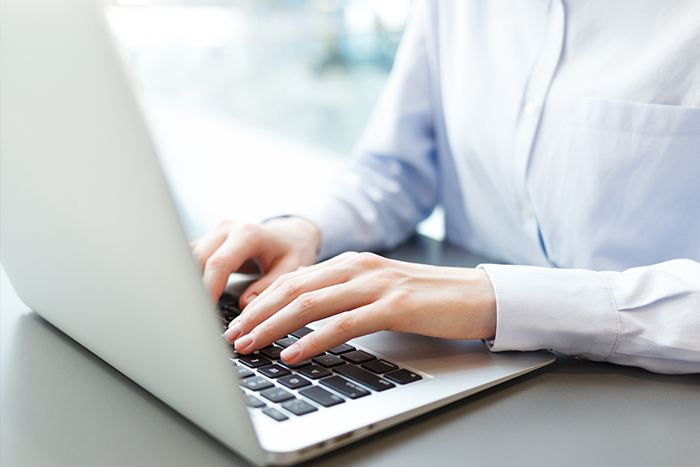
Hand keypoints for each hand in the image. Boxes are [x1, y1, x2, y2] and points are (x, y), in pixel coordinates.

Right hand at [190, 217, 320, 305]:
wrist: (290, 235)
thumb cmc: (292, 251)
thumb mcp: (290, 269)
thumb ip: (268, 286)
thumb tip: (245, 307)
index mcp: (248, 235)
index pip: (219, 263)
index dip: (208, 289)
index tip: (204, 311)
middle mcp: (228, 230)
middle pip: (197, 260)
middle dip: (192, 289)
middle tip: (194, 316)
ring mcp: (216, 233)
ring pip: (189, 257)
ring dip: (186, 282)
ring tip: (188, 308)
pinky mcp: (209, 240)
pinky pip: (191, 257)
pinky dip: (189, 276)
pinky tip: (189, 295)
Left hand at [224, 251, 496, 363]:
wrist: (478, 294)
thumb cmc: (427, 298)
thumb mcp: (378, 290)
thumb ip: (343, 297)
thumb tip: (303, 318)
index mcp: (350, 262)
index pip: (293, 280)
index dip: (259, 301)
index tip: (236, 322)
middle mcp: (358, 267)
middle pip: (293, 289)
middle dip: (256, 314)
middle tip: (231, 337)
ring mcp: (376, 284)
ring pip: (311, 303)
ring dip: (274, 326)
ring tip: (250, 345)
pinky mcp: (395, 306)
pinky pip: (344, 324)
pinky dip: (313, 339)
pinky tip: (293, 354)